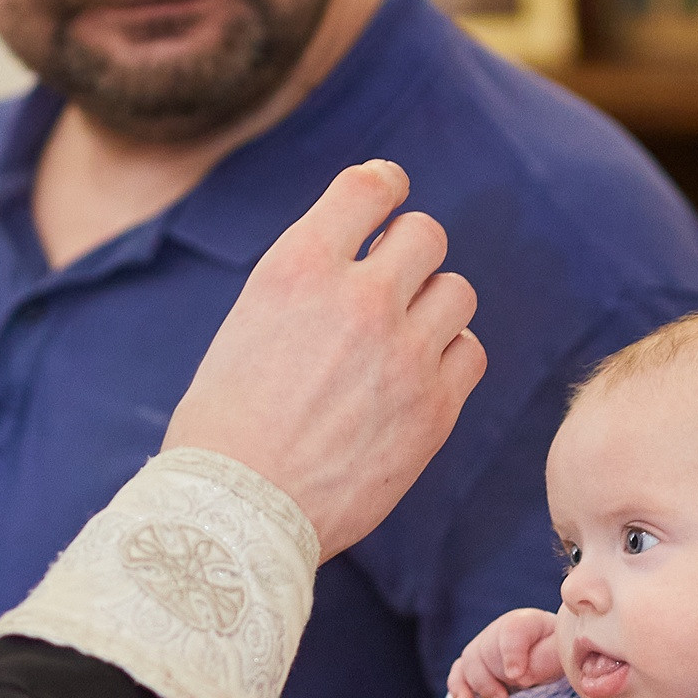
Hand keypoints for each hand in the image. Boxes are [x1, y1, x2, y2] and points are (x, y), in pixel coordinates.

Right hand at [165, 160, 483, 558]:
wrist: (238, 511)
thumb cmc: (225, 425)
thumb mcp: (250, 323)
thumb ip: (309, 283)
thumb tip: (363, 259)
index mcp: (298, 266)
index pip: (371, 186)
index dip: (386, 187)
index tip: (388, 201)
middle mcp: (358, 298)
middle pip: (426, 235)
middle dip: (410, 254)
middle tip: (390, 287)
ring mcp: (404, 353)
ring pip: (458, 291)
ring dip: (434, 307)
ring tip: (402, 339)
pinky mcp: (434, 408)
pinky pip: (471, 353)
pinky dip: (450, 359)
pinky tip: (418, 379)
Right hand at [446, 608, 563, 697]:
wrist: (553, 660)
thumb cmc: (560, 656)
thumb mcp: (563, 655)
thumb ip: (547, 659)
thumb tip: (521, 675)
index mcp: (528, 622)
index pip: (512, 630)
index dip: (512, 653)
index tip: (518, 676)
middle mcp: (501, 630)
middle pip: (488, 647)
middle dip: (497, 674)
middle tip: (512, 693)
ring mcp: (485, 647)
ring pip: (471, 660)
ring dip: (481, 684)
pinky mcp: (475, 666)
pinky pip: (459, 672)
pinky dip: (459, 687)